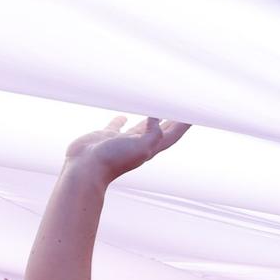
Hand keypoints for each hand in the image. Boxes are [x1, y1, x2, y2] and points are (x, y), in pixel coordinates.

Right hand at [61, 114, 188, 182]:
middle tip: (180, 109)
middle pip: (160, 131)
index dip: (183, 125)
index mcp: (149, 149)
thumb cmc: (112, 161)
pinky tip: (124, 115)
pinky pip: (118, 126)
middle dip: (172, 121)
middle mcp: (138, 145)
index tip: (193, 114)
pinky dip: (122, 120)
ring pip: (140, 127)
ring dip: (149, 119)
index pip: (171, 135)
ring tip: (156, 109)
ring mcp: (122, 141)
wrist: (85, 170)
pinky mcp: (106, 137)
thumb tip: (158, 118)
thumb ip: (152, 134)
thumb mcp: (139, 147)